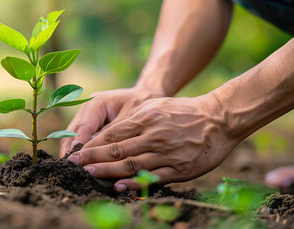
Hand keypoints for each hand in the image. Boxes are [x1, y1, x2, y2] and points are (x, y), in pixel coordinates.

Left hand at [66, 93, 239, 191]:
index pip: (113, 133)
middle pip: (117, 149)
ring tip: (90, 174)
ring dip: (108, 171)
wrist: (218, 119)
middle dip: (93, 158)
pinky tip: (120, 186)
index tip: (78, 152)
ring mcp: (166, 153)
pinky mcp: (179, 168)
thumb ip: (135, 119)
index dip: (92, 144)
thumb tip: (111, 132)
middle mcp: (153, 135)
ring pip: (131, 164)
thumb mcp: (157, 106)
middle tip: (75, 166)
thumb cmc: (184, 112)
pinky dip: (134, 182)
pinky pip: (152, 177)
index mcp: (146, 118)